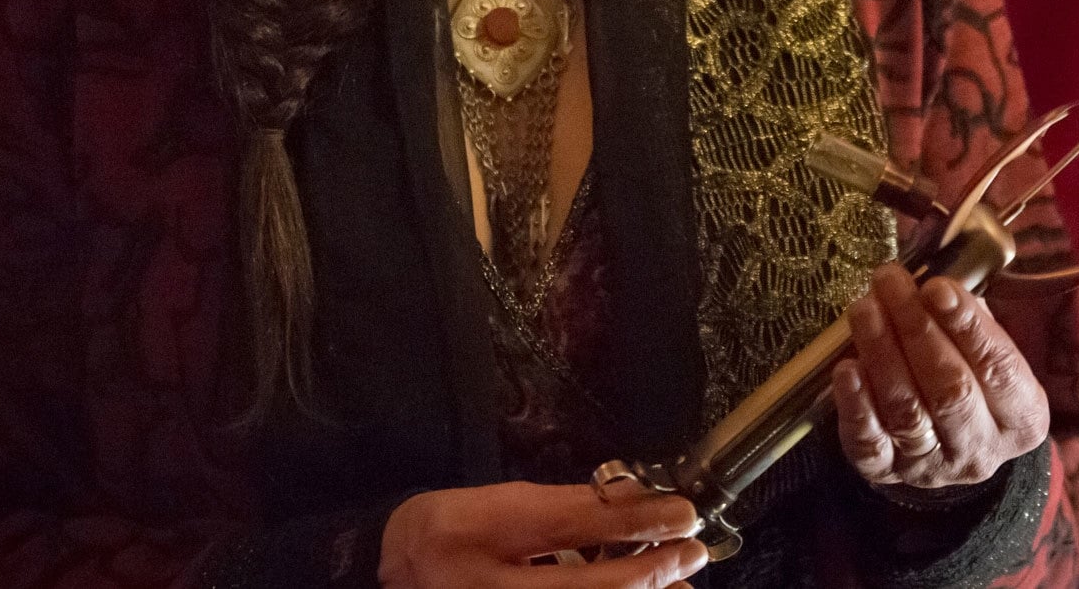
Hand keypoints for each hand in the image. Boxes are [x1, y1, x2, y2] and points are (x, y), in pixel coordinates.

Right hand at [379, 481, 706, 587]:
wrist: (386, 577)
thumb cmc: (445, 534)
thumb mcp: (495, 504)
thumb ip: (562, 506)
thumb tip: (636, 499)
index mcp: (480, 531)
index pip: (571, 525)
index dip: (634, 519)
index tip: (681, 512)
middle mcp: (489, 586)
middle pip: (587, 588)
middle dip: (649, 570)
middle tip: (692, 550)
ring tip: (677, 583)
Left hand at [832, 264, 1048, 489]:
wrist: (951, 447)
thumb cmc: (973, 380)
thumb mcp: (989, 350)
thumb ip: (970, 316)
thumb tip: (936, 271)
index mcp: (1023, 416)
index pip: (998, 367)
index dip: (967, 325)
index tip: (935, 285)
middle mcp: (982, 450)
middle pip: (950, 390)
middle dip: (916, 329)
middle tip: (889, 281)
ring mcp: (933, 468)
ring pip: (907, 411)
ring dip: (882, 354)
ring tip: (864, 308)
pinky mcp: (888, 475)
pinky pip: (870, 445)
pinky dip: (856, 405)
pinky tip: (846, 368)